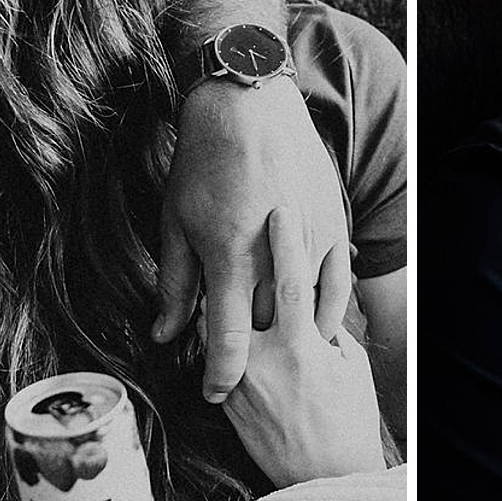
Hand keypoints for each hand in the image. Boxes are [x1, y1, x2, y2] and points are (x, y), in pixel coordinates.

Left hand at [155, 75, 351, 402]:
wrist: (249, 106)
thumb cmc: (204, 163)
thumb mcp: (177, 224)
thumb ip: (175, 286)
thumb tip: (165, 335)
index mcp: (228, 257)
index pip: (228, 342)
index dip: (220, 377)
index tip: (214, 394)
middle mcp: (272, 255)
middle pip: (268, 333)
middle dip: (254, 361)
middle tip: (242, 376)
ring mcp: (309, 241)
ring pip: (308, 313)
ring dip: (294, 340)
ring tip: (279, 356)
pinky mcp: (332, 227)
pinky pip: (336, 285)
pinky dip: (325, 311)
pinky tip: (311, 324)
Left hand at [222, 206, 388, 486]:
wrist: (324, 482)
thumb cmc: (349, 424)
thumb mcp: (352, 370)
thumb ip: (330, 331)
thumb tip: (316, 299)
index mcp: (300, 349)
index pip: (290, 281)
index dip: (286, 242)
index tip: (281, 209)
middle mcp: (266, 362)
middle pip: (245, 293)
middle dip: (246, 257)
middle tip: (245, 219)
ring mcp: (242, 381)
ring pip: (222, 322)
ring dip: (227, 295)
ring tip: (232, 267)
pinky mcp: (229, 400)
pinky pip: (217, 354)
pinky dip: (222, 333)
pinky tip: (228, 315)